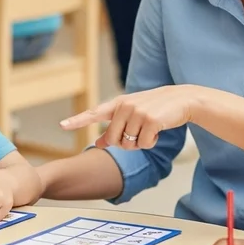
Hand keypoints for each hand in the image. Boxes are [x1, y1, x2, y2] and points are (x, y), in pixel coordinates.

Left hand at [60, 86, 193, 148]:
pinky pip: (144, 145)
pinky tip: (158, 130)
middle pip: (114, 140)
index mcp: (117, 104)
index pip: (93, 113)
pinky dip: (152, 143)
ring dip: (141, 143)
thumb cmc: (154, 108)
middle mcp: (124, 106)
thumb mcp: (132, 115)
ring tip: (150, 128)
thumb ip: (115, 128)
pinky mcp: (150, 120)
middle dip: (125, 144)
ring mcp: (137, 112)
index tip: (62, 125)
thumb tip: (99, 143)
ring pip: (129, 145)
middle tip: (138, 134)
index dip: (77, 121)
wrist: (181, 99)